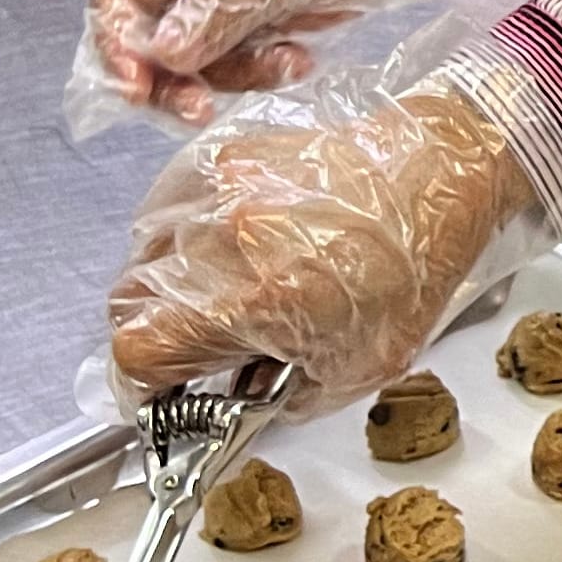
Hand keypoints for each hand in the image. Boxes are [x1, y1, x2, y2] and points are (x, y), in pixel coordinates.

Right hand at [74, 0, 539, 132]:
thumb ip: (219, 7)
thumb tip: (163, 53)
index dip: (117, 45)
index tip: (139, 87)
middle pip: (143, 39)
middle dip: (168, 79)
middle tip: (200, 110)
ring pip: (190, 63)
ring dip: (231, 77)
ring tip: (288, 63)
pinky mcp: (249, 23)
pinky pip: (235, 65)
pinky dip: (262, 71)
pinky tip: (300, 58)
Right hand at [106, 75, 535, 406]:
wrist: (434, 173)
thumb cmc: (412, 266)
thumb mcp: (357, 367)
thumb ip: (281, 397)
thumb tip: (236, 405)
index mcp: (242, 302)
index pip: (136, 356)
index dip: (143, 389)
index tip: (163, 398)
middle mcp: (211, 242)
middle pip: (127, 304)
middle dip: (154, 335)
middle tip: (196, 348)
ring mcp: (209, 191)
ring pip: (142, 252)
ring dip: (168, 283)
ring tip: (224, 292)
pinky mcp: (218, 155)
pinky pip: (171, 206)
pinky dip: (187, 235)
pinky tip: (232, 246)